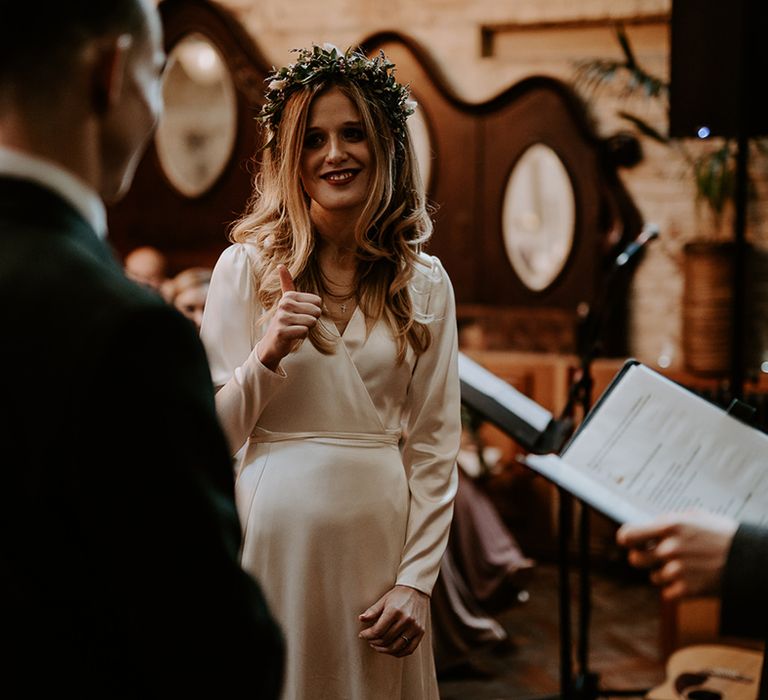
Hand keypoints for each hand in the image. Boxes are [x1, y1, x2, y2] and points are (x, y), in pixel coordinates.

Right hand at [257, 265, 321, 371]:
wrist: (272, 343)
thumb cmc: (285, 322)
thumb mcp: (287, 302)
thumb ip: (286, 284)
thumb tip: (280, 265)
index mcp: (289, 296)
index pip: (318, 302)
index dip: (313, 312)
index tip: (301, 315)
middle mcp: (284, 304)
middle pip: (316, 312)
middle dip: (311, 321)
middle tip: (298, 324)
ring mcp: (282, 318)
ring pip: (311, 322)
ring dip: (306, 329)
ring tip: (294, 329)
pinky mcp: (282, 331)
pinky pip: (304, 332)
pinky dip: (301, 336)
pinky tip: (292, 336)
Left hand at [358, 585, 428, 656]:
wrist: (416, 590)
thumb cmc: (398, 595)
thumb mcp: (383, 600)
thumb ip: (372, 611)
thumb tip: (361, 619)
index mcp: (394, 611)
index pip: (378, 630)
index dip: (367, 635)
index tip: (362, 635)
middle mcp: (406, 620)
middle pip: (386, 639)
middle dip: (374, 641)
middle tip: (369, 639)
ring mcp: (414, 627)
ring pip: (396, 647)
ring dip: (383, 649)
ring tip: (377, 645)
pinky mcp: (421, 632)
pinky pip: (409, 650)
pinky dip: (398, 653)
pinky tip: (390, 649)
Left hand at [616, 511, 738, 600]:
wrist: (752, 561)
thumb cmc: (723, 535)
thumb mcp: (696, 517)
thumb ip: (668, 521)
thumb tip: (648, 526)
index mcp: (670, 526)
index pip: (628, 535)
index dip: (627, 540)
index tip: (630, 542)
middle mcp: (670, 548)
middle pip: (635, 560)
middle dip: (643, 558)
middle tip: (655, 556)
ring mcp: (677, 570)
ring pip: (653, 576)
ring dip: (664, 573)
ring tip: (686, 566)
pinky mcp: (687, 590)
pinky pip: (667, 592)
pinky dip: (676, 589)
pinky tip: (691, 579)